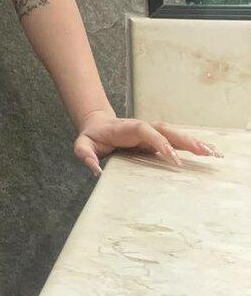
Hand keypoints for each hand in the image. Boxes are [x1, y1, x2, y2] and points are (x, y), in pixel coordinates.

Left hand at [73, 110, 222, 177]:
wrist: (97, 124)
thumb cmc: (91, 137)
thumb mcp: (82, 145)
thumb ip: (86, 156)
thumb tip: (96, 171)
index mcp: (127, 128)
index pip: (146, 131)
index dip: (160, 142)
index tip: (173, 158)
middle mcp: (142, 127)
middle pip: (166, 130)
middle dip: (184, 140)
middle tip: (203, 153)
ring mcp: (151, 131)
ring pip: (175, 134)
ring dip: (193, 142)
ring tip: (213, 153)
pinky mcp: (156, 138)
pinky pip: (176, 140)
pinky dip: (192, 144)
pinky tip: (208, 151)